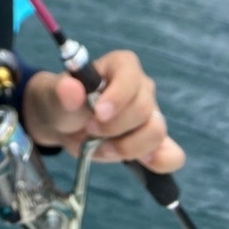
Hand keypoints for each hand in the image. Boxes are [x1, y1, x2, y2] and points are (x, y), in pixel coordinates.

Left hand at [21, 50, 185, 172]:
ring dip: (127, 147)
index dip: (118, 97)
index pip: (130, 75)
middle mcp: (141, 87)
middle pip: (143, 109)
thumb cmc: (64, 102)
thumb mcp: (56, 95)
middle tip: (90, 131)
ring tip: (102, 148)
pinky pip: (172, 154)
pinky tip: (141, 163)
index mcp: (120, 65)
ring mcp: (152, 114)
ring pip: (156, 132)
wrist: (66, 125)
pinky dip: (160, 162)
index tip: (98, 114)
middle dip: (114, 127)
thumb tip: (70, 89)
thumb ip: (62, 91)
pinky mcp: (155, 142)